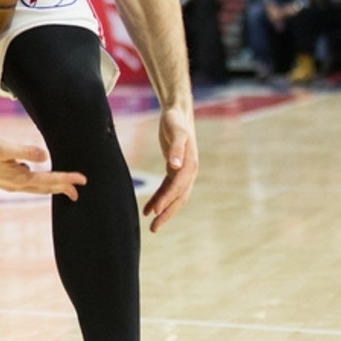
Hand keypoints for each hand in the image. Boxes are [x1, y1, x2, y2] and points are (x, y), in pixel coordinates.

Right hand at [0, 131, 85, 199]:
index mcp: (18, 178)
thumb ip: (25, 151)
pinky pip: (26, 185)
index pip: (49, 179)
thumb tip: (45, 156)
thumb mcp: (4, 148)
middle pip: (44, 188)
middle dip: (62, 189)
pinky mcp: (2, 180)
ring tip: (63, 187)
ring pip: (35, 188)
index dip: (66, 180)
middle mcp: (15, 185)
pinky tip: (38, 179)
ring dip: (51, 188)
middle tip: (78, 191)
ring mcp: (8, 184)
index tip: (82, 180)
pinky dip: (38, 184)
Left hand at [143, 106, 198, 231]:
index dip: (166, 200)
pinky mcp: (176, 169)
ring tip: (150, 222)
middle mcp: (189, 171)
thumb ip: (176, 149)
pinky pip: (169, 188)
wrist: (179, 112)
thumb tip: (175, 166)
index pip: (177, 187)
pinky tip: (150, 207)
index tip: (155, 212)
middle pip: (179, 197)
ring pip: (174, 196)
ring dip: (164, 209)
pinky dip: (160, 198)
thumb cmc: (175, 121)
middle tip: (154, 228)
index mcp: (190, 165)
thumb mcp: (176, 132)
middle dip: (167, 213)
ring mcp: (183, 171)